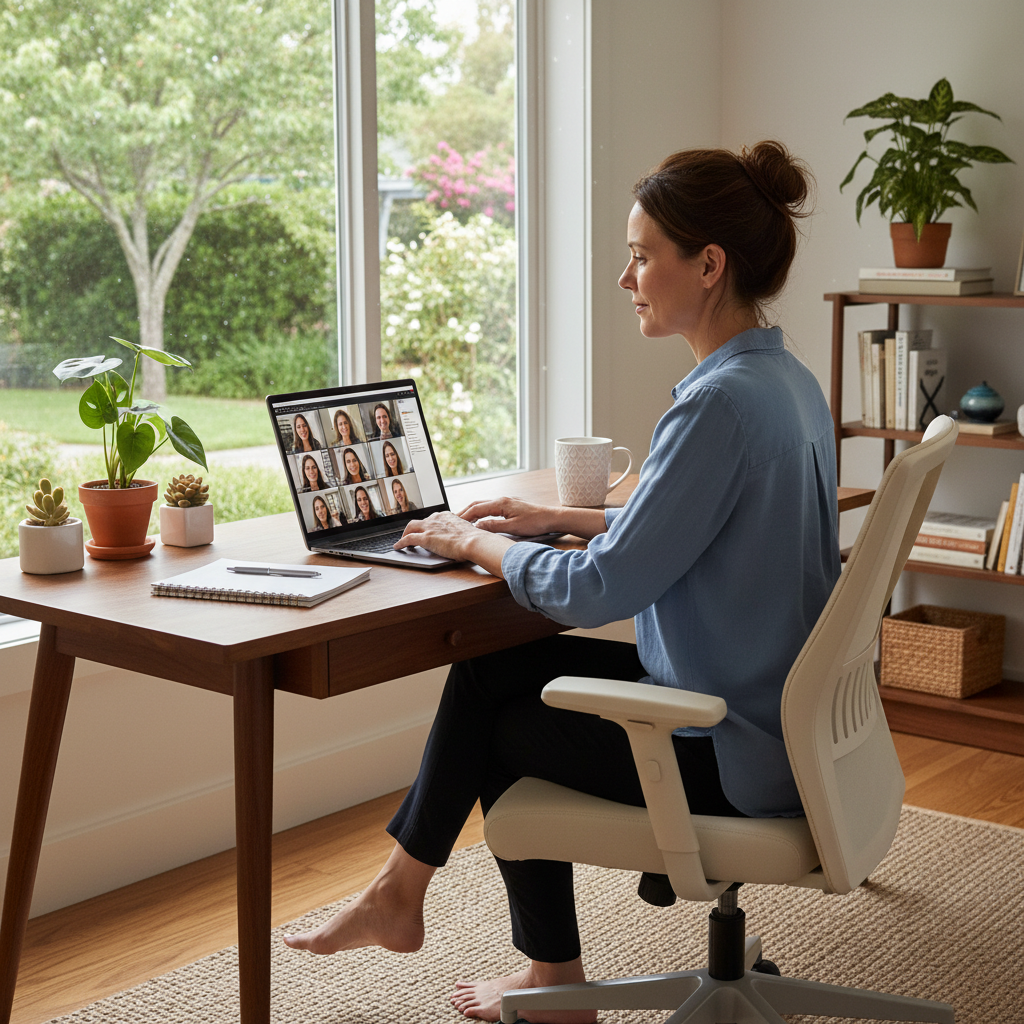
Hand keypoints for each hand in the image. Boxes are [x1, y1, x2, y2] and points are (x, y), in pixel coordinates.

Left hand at [394, 512, 513, 574]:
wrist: (474, 541)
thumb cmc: (475, 540)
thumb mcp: (466, 532)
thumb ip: (460, 533)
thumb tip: (462, 541)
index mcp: (447, 516)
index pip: (433, 518)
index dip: (428, 525)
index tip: (427, 529)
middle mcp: (436, 519)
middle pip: (419, 521)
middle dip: (414, 528)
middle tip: (411, 535)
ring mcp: (430, 527)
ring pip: (410, 527)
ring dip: (405, 534)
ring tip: (402, 541)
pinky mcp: (425, 538)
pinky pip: (408, 539)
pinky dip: (401, 543)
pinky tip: (398, 547)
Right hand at [458, 497, 560, 536]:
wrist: (552, 517)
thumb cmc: (535, 523)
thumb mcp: (513, 528)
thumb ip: (494, 527)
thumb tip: (477, 527)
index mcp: (501, 504)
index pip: (477, 509)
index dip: (464, 516)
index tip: (454, 522)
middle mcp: (502, 499)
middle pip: (478, 504)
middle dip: (465, 511)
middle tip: (453, 520)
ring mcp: (507, 501)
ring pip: (484, 504)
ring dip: (473, 511)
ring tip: (463, 520)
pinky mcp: (511, 505)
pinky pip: (491, 506)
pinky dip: (482, 511)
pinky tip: (481, 518)